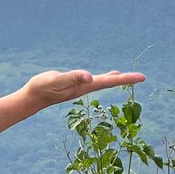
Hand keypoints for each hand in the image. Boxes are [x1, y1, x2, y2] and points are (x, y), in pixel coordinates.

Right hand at [22, 69, 144, 111]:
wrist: (32, 97)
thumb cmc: (43, 87)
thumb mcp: (58, 80)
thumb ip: (73, 78)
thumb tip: (90, 77)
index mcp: (85, 86)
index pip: (110, 81)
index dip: (126, 79)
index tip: (141, 77)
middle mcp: (86, 88)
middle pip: (110, 83)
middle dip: (126, 80)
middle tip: (141, 77)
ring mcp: (81, 87)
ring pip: (103, 82)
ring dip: (116, 79)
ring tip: (126, 76)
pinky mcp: (75, 85)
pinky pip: (94, 81)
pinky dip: (104, 77)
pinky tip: (105, 76)